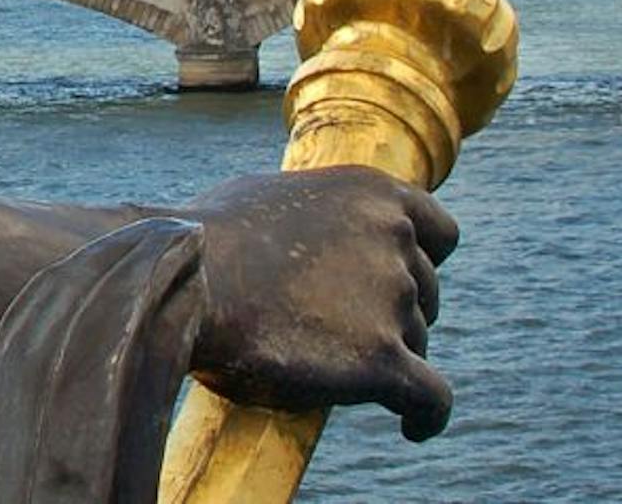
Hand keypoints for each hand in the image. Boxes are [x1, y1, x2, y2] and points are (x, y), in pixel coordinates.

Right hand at [183, 166, 458, 441]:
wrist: (181, 279)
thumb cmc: (205, 237)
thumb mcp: (268, 196)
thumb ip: (315, 213)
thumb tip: (316, 229)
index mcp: (371, 193)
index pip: (440, 233)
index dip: (425, 261)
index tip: (405, 282)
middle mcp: (394, 238)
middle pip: (426, 292)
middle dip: (396, 311)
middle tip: (347, 329)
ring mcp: (393, 298)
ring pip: (418, 342)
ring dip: (388, 355)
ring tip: (335, 367)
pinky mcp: (384, 359)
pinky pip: (432, 398)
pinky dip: (427, 415)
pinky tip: (412, 427)